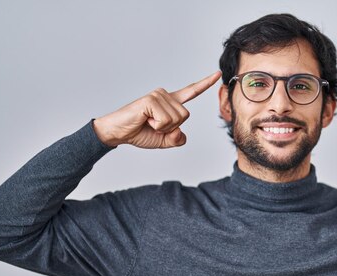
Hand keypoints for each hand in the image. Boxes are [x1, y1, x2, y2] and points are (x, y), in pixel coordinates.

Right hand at [93, 71, 221, 148]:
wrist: (118, 133)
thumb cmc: (139, 133)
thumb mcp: (164, 140)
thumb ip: (177, 139)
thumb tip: (179, 133)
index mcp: (170, 103)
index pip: (190, 92)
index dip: (205, 84)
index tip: (218, 74)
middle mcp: (165, 95)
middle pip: (185, 116)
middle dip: (171, 128)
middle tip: (153, 125)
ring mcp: (158, 96)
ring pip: (176, 119)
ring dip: (162, 128)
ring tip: (148, 122)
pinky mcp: (151, 100)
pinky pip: (165, 120)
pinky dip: (156, 126)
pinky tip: (145, 120)